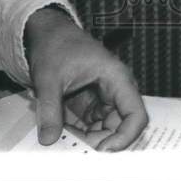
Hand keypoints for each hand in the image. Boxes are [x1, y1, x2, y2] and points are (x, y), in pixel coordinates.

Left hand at [24, 6, 147, 151]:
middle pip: (120, 125)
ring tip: (66, 136)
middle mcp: (116, 88)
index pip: (135, 115)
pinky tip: (64, 129)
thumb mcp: (47, 77)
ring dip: (88, 136)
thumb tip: (48, 139)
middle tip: (77, 147)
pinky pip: (92, 122)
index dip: (124, 137)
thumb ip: (49, 109)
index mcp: (116, 77)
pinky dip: (80, 129)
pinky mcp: (92, 99)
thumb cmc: (53, 44)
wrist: (45, 30)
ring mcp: (104, 94)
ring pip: (105, 126)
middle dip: (101, 139)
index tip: (104, 150)